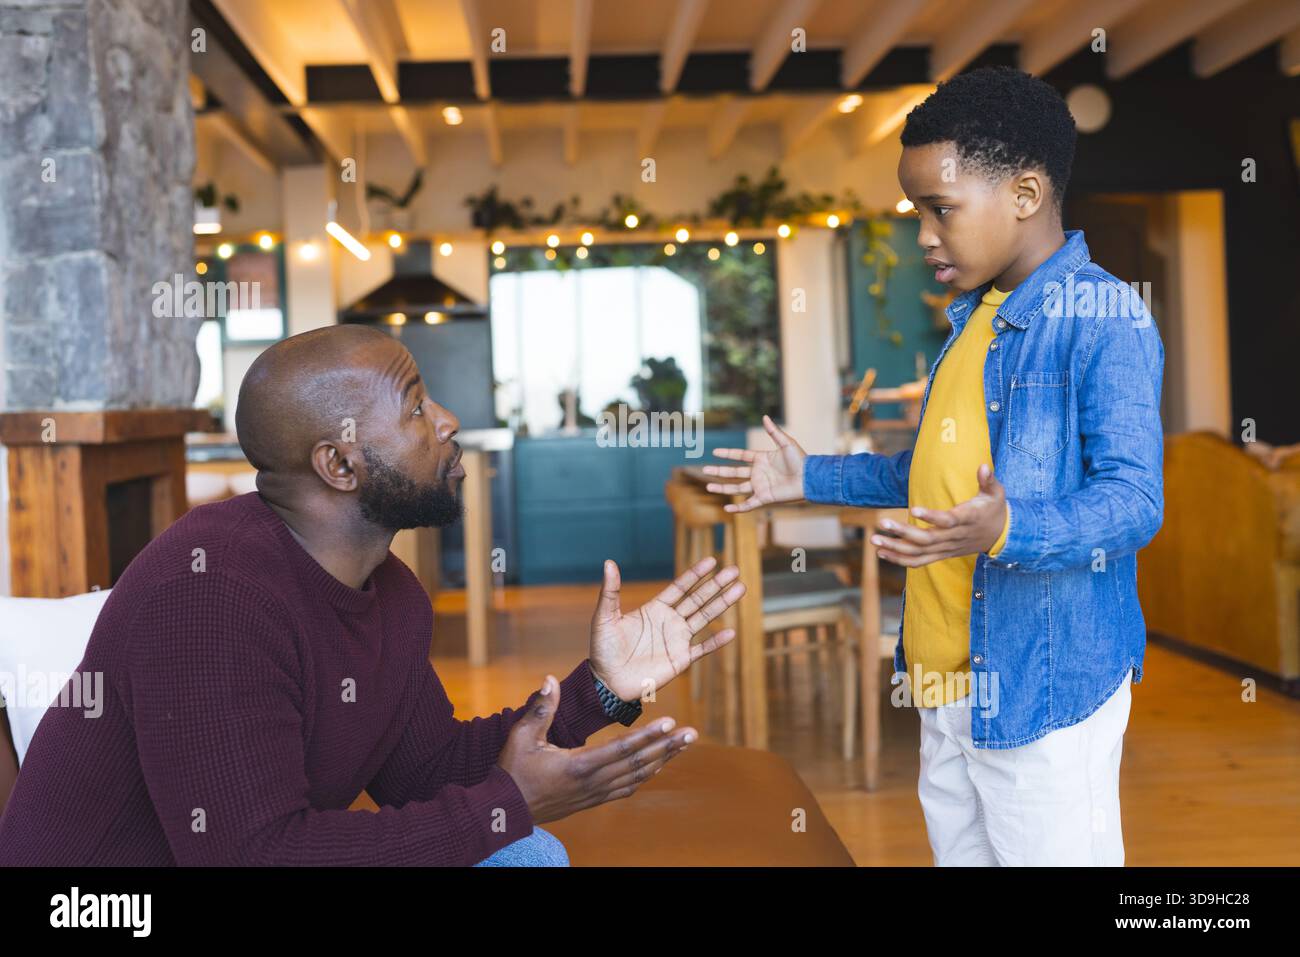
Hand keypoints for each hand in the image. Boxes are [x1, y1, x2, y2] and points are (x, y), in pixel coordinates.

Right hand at [497, 675, 694, 824]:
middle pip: (638, 763)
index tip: (670, 722)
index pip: (621, 749)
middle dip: (667, 747)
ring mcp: (595, 794)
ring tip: (683, 745)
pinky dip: (646, 775)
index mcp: (578, 766)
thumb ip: (540, 708)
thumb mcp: (521, 736)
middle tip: (691, 733)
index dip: (648, 736)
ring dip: (663, 760)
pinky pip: (627, 788)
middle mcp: (592, 782)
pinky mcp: (593, 800)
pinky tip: (658, 765)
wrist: (505, 810)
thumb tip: (550, 678)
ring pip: (638, 776)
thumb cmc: (512, 770)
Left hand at [588, 556, 744, 702]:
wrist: (607, 682)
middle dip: (716, 585)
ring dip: (722, 604)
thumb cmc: (603, 649)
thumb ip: (610, 590)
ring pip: (705, 618)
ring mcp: (677, 640)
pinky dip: (716, 642)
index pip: (680, 587)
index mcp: (655, 609)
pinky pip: (702, 649)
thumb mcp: (605, 617)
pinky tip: (731, 631)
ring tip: (740, 589)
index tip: (712, 561)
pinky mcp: (680, 660)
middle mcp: (670, 621)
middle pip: (698, 599)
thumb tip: (609, 562)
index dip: (695, 574)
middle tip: (734, 570)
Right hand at [702, 414, 806, 512]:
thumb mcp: (786, 443)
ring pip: (736, 487)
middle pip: (734, 472)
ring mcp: (760, 486)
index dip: (728, 454)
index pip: (740, 456)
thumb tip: (764, 417)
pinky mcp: (764, 497)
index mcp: (761, 459)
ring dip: (722, 488)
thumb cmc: (800, 460)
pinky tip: (726, 508)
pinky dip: (738, 507)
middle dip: (719, 471)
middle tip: (705, 469)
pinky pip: (748, 504)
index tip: (715, 452)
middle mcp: (758, 473)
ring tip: (708, 486)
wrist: (809, 478)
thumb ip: (774, 431)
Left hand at [871, 464, 1006, 566]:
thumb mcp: (995, 493)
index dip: (931, 517)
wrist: (1001, 536)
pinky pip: (919, 561)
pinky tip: (882, 553)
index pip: (948, 520)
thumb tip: (984, 466)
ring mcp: (947, 548)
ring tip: (874, 539)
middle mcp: (955, 537)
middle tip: (881, 522)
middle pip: (927, 539)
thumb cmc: (994, 509)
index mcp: (967, 520)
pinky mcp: (942, 554)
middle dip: (903, 533)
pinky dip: (900, 559)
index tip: (913, 508)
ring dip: (896, 548)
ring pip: (919, 553)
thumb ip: (988, 480)